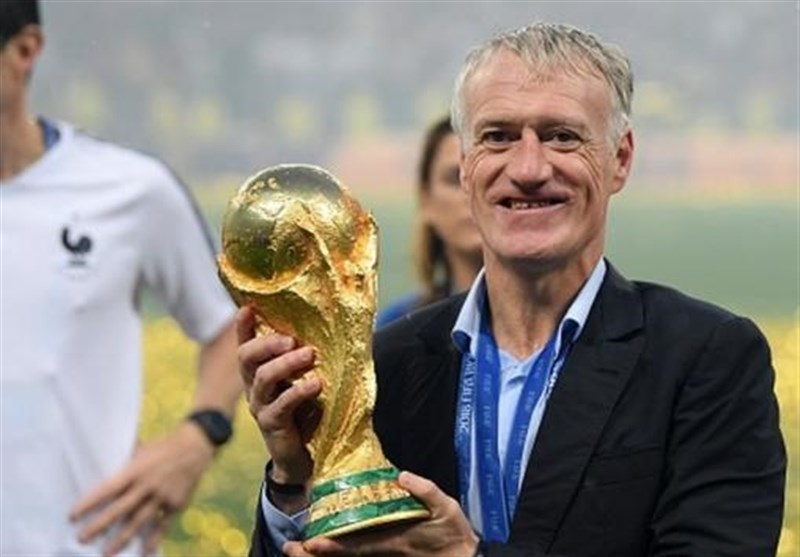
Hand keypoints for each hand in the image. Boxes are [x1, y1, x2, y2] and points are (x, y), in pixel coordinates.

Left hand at [69, 422, 213, 555]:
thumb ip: (125, 460)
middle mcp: (148, 485)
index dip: (89, 504)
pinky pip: (163, 525)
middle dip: (99, 526)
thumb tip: (102, 461)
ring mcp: (163, 496)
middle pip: (120, 510)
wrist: (195, 446)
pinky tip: (144, 552)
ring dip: (122, 539)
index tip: (72, 516)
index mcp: (136, 470)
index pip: (107, 489)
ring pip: (139, 521)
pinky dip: (154, 539)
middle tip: (81, 539)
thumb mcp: (142, 448)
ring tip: (106, 552)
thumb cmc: (162, 446)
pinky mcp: (177, 504)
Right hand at [236, 307, 321, 488]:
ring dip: (287, 363)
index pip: (246, 343)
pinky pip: (281, 404)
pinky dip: (298, 391)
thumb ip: (306, 358)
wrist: (308, 456)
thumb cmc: (308, 410)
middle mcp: (254, 386)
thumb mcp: (304, 379)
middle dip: (266, 343)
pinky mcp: (271, 424)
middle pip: (247, 357)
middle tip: (290, 339)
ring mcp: (260, 405)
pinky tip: (316, 384)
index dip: (244, 326)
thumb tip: (330, 327)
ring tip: (310, 354)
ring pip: (263, 377)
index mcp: (259, 371)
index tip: (248, 307)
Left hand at [283, 471, 478, 556]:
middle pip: (346, 553)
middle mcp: (383, 549)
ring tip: (301, 547)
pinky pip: (361, 551)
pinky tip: (330, 544)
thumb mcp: (446, 508)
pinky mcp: (389, 551)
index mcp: (393, 540)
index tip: (310, 542)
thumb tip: (403, 475)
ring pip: (350, 554)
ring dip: (327, 552)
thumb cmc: (454, 534)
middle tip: (292, 547)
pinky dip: (343, 549)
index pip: (356, 544)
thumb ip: (426, 492)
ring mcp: (385, 552)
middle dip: (319, 553)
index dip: (332, 544)